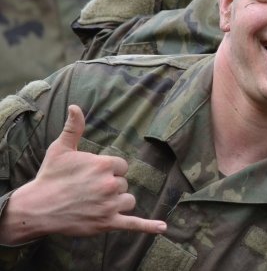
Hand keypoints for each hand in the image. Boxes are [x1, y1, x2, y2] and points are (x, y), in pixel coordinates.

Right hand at [0, 105, 166, 243]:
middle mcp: (110, 184)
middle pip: (123, 184)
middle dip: (109, 188)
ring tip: (94, 204)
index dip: (108, 171)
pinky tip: (163, 228)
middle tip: (87, 191)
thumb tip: (75, 106)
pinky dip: (149, 226)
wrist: (36, 208)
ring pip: (128, 201)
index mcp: (104, 164)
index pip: (121, 166)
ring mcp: (110, 205)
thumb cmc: (49, 177)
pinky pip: (134, 224)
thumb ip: (74, 127)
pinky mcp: (107, 223)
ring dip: (117, 203)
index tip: (91, 176)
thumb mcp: (61, 149)